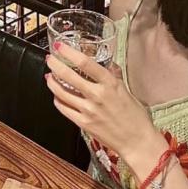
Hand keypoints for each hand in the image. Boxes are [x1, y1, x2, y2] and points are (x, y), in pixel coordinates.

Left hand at [45, 42, 161, 164]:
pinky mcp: (83, 124)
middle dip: (55, 64)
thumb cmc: (136, 117)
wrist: (137, 142)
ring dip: (52, 82)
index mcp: (109, 84)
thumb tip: (107, 64)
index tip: (60, 46)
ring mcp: (88, 110)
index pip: (84, 62)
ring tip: (49, 76)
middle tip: (50, 59)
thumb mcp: (126, 90)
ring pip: (62, 92)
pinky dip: (57, 99)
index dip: (68, 52)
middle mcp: (97, 95)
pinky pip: (64, 109)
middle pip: (68, 75)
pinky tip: (56, 95)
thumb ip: (113, 75)